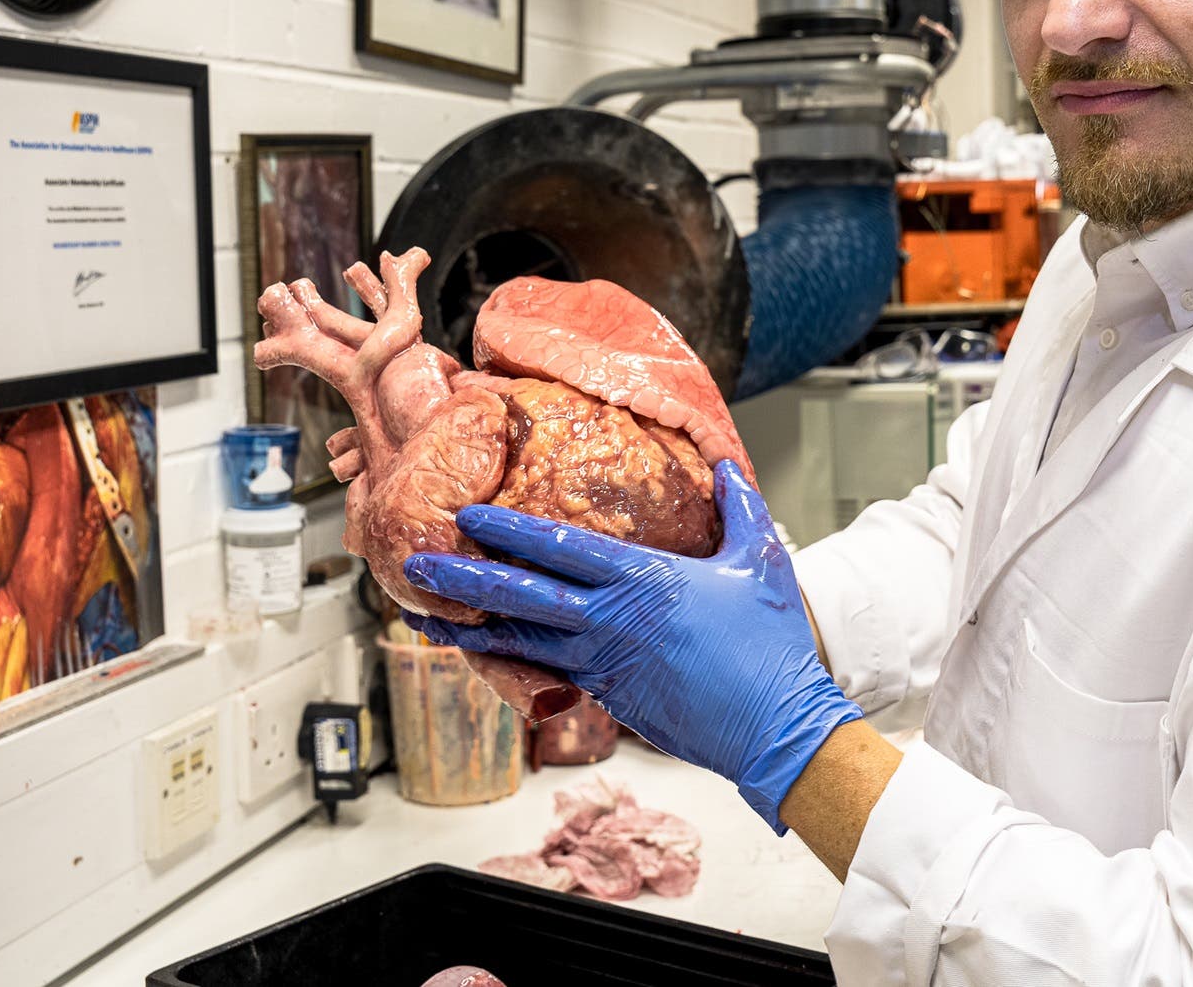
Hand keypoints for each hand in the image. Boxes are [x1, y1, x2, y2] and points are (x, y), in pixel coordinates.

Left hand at [404, 460, 862, 832]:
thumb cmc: (771, 645)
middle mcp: (611, 621)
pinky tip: (484, 655)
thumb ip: (740, 507)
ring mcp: (605, 663)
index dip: (508, 529)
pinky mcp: (609, 697)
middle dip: (463, 578)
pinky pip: (546, 674)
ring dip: (472, 627)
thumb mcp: (761, 561)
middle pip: (521, 596)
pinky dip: (509, 662)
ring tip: (427, 615)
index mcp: (642, 580)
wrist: (775, 724)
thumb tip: (727, 469)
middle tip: (417, 564)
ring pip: (523, 641)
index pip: (560, 548)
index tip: (468, 515)